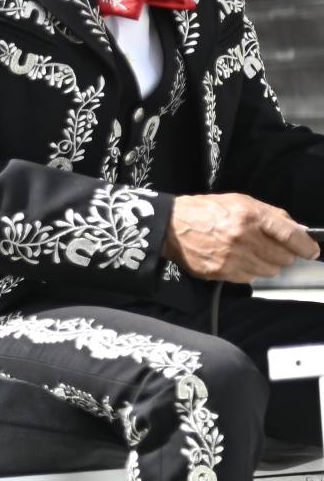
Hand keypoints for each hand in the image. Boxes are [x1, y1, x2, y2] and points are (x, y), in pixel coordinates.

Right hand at [164, 193, 318, 282]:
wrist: (171, 226)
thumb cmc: (208, 211)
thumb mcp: (241, 202)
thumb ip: (272, 215)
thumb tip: (299, 231)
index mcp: (250, 216)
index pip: (290, 235)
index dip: (306, 246)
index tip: (312, 252)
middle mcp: (243, 237)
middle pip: (283, 257)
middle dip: (283, 255)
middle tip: (273, 249)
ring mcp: (231, 257)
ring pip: (269, 271)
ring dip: (266, 264)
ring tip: (251, 254)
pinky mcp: (220, 271)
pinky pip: (249, 278)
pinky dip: (248, 271)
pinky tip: (237, 260)